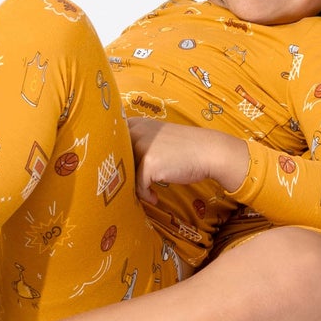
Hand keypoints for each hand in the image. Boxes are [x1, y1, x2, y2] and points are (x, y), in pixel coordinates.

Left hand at [126, 118, 246, 200]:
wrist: (208, 151)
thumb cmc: (185, 148)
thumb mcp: (158, 138)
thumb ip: (139, 142)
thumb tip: (118, 163)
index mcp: (137, 123)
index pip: (111, 141)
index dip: (114, 159)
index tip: (121, 172)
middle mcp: (136, 131)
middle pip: (115, 160)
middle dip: (122, 176)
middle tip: (133, 187)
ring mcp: (141, 146)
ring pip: (125, 175)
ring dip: (134, 187)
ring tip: (147, 192)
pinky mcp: (148, 163)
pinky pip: (138, 187)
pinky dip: (146, 195)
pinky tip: (155, 197)